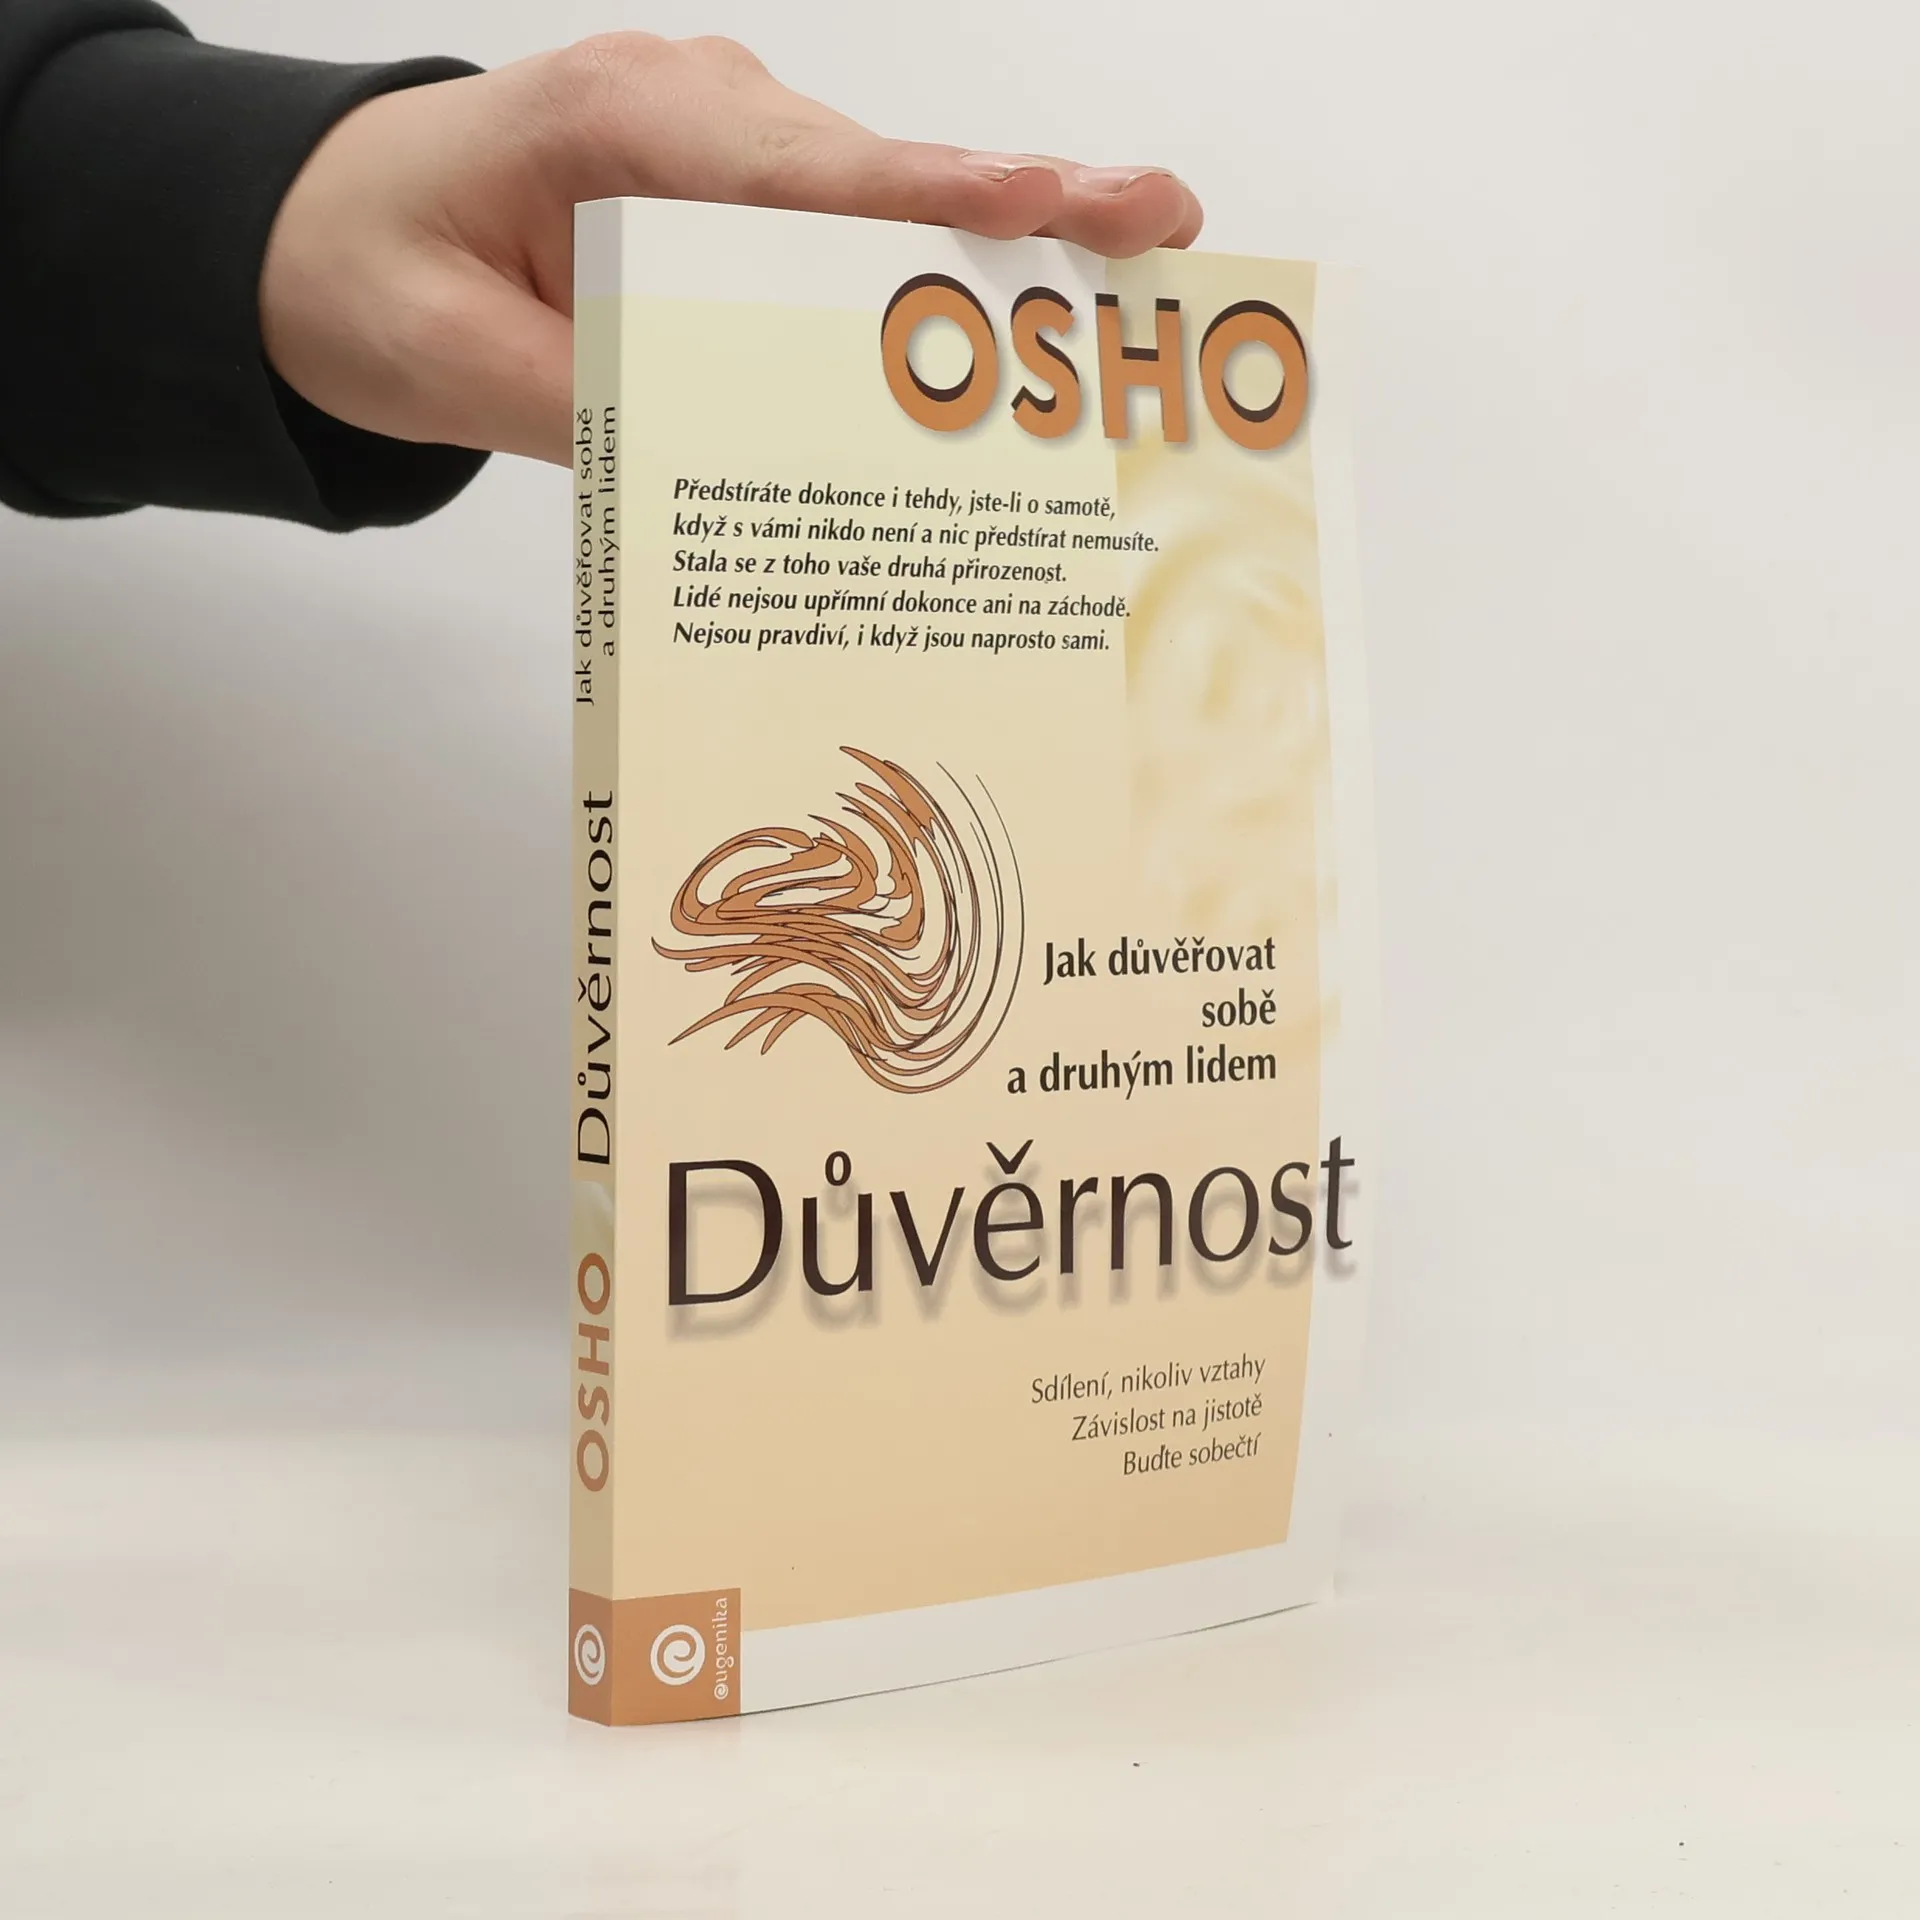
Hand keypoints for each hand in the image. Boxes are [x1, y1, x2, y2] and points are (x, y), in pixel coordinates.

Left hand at [260, 33, 1203, 467]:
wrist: (322, 229)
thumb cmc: (372, 266)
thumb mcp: (446, 358)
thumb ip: (579, 404)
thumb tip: (724, 461)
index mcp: (619, 124)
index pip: (804, 172)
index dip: (935, 198)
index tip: (1051, 206)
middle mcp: (694, 117)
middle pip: (882, 175)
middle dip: (1027, 204)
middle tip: (1161, 223)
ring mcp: (725, 151)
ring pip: (883, 206)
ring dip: (1003, 249)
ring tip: (1135, 278)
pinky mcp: (736, 201)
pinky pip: (850, 239)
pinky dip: (934, 281)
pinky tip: (1018, 330)